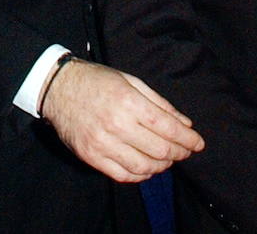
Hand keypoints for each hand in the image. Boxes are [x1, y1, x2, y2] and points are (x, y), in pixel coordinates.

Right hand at [39, 59, 203, 181]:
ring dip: (162, 166)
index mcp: (127, 100)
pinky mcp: (91, 156)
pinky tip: (146, 167)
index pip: (167, 127)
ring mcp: (102, 143)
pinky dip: (140, 175)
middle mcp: (115, 124)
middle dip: (178, 153)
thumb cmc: (96, 80)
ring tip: (167, 159)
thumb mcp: (129, 80)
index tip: (198, 143)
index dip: (187, 139)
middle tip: (184, 151)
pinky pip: (123, 175)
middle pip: (159, 150)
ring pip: (143, 167)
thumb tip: (185, 123)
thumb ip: (158, 103)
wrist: (58, 87)